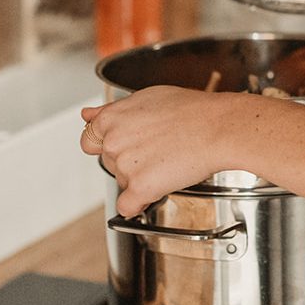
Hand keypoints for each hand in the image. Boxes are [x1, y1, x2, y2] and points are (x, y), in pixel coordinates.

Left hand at [80, 87, 235, 215]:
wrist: (217, 127)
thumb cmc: (190, 110)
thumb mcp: (146, 98)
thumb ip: (111, 110)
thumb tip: (87, 115)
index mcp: (110, 118)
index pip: (89, 141)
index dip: (108, 145)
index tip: (125, 146)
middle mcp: (113, 142)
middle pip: (109, 163)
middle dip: (129, 161)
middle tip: (157, 151)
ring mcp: (125, 166)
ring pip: (123, 182)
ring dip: (140, 179)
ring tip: (167, 162)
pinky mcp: (140, 188)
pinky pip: (127, 207)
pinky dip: (140, 203)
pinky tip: (157, 188)